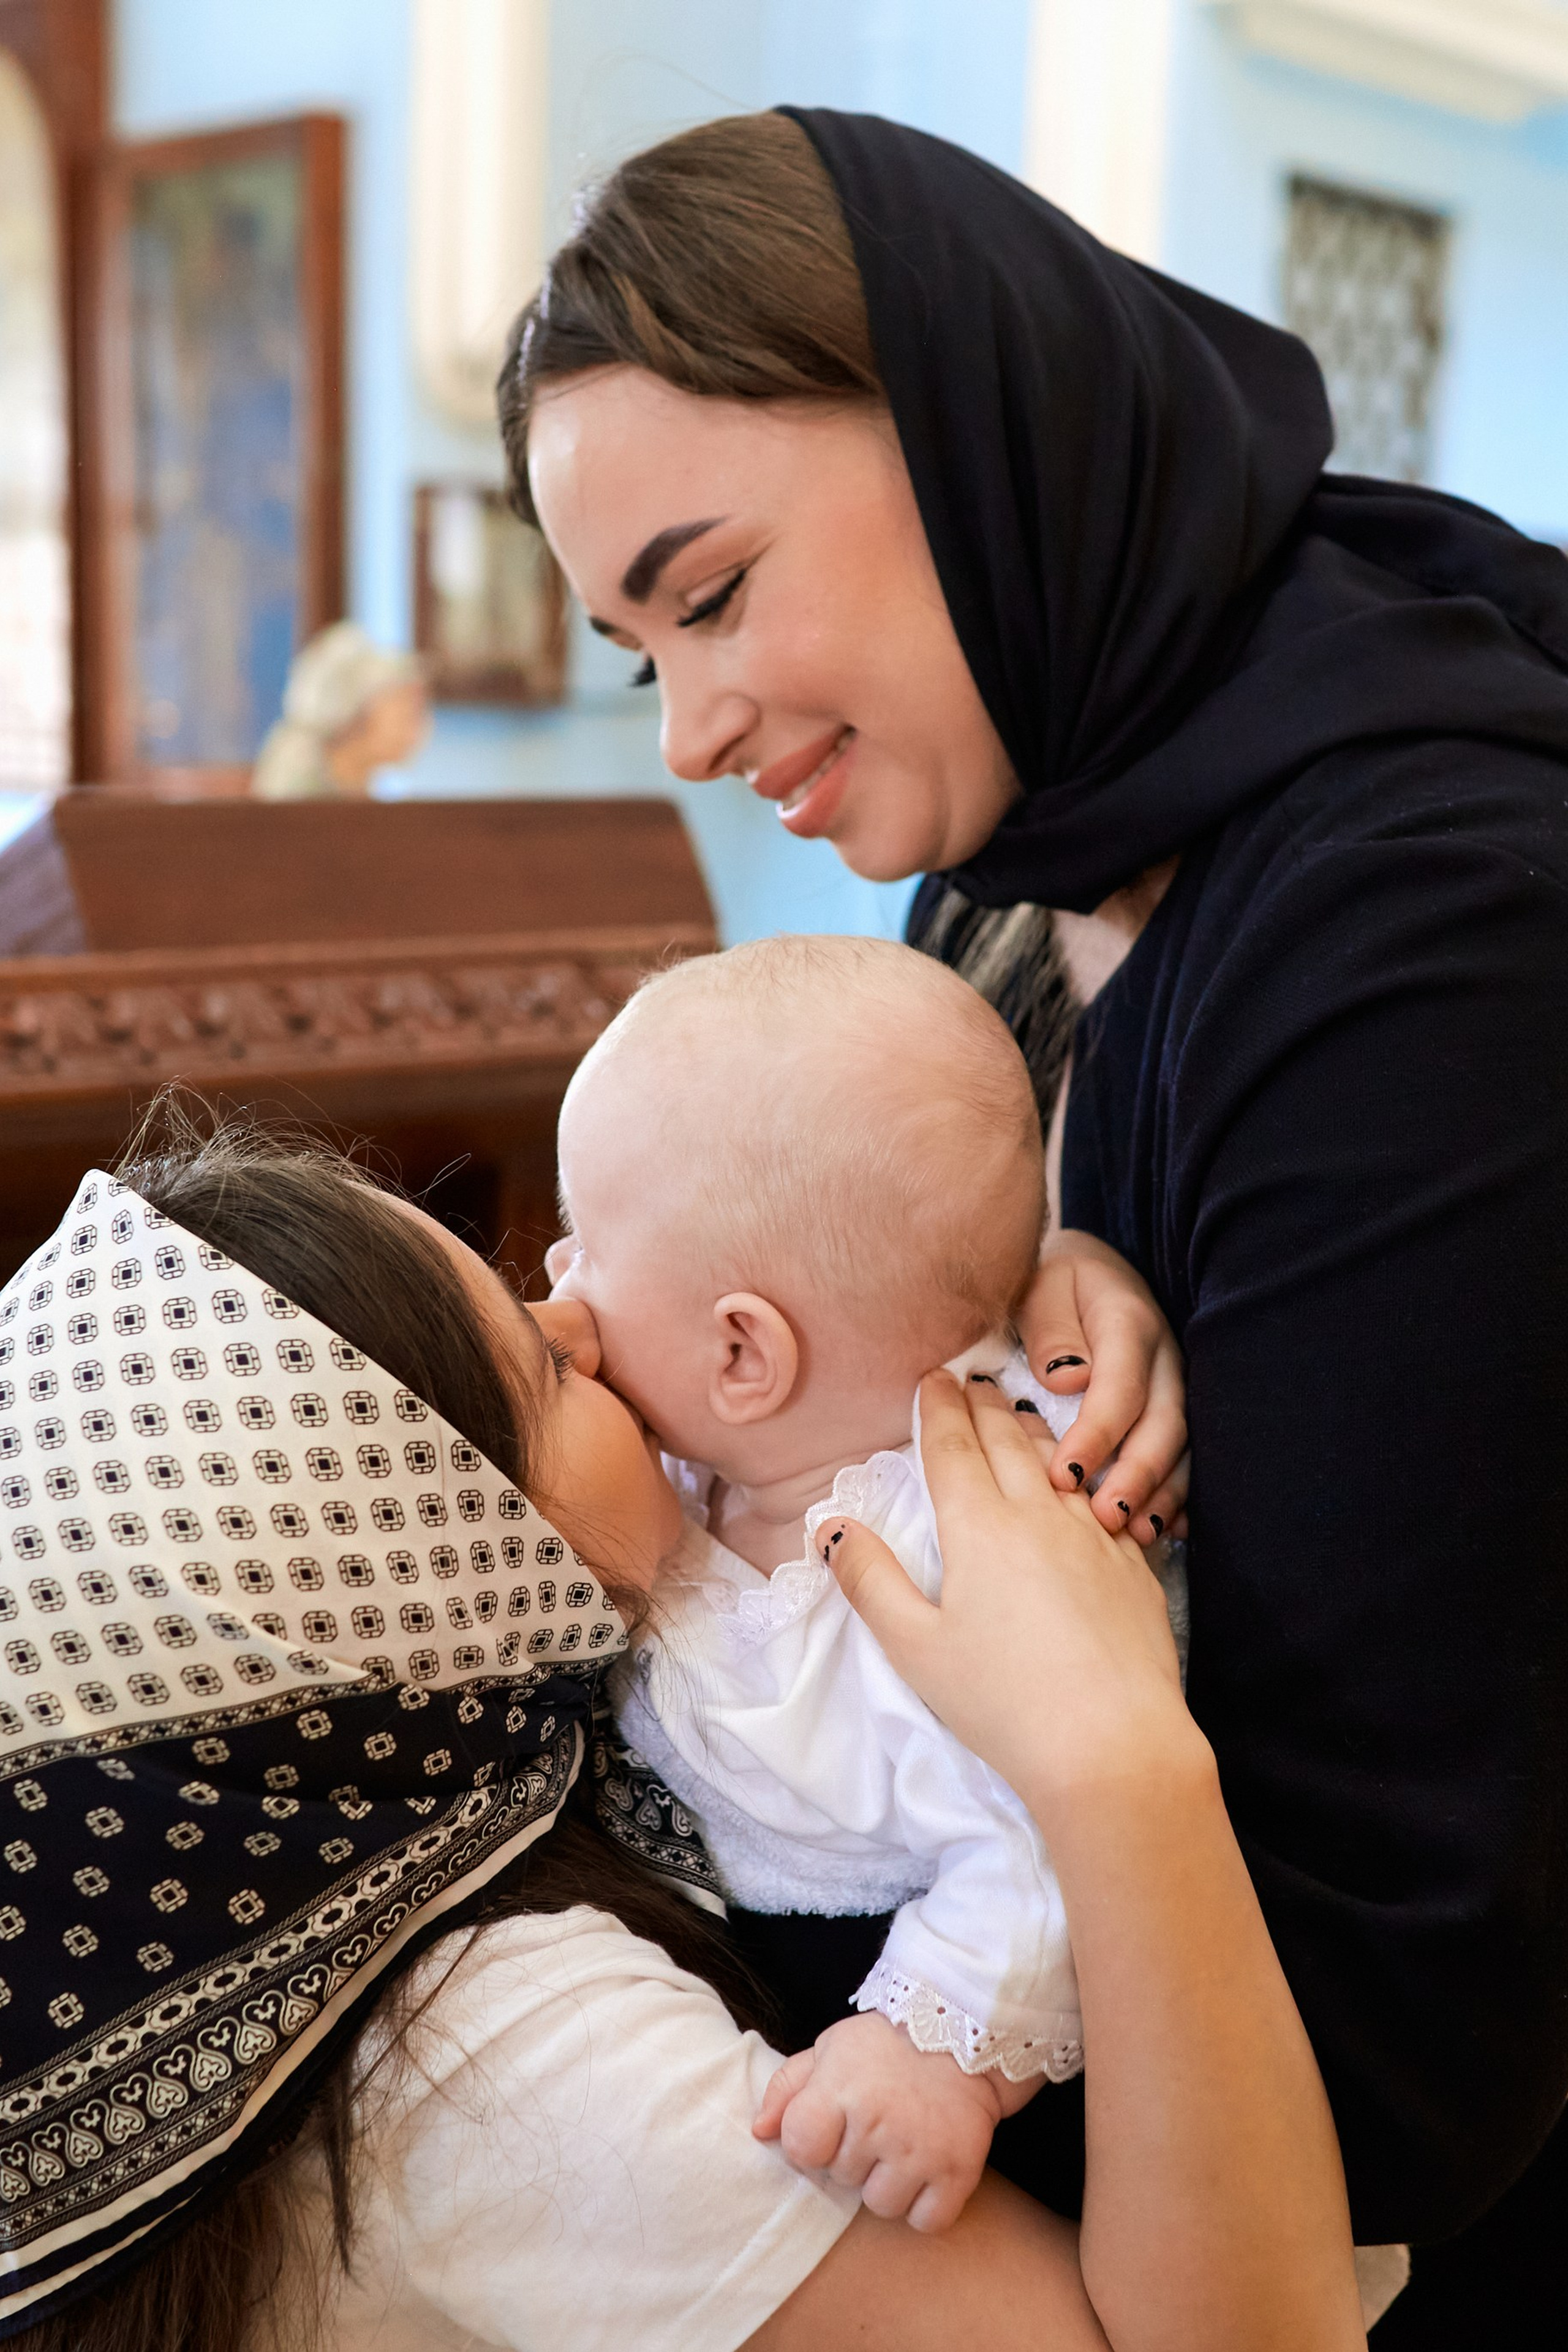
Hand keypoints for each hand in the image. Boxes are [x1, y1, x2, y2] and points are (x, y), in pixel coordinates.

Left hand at [753, 2011, 1028, 2233]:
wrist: (964, 2034)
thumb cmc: (886, 2046)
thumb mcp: (831, 2049)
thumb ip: (788, 2088)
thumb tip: (759, 2132)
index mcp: (841, 2087)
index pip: (800, 2146)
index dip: (810, 2142)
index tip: (830, 2125)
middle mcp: (879, 2121)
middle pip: (842, 2177)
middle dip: (854, 2157)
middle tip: (877, 2124)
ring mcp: (920, 2150)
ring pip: (881, 2205)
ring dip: (888, 2183)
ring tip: (902, 2145)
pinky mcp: (957, 2172)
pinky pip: (925, 2221)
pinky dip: (925, 2204)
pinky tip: (927, 2168)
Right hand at [819, 1371, 1194, 1809]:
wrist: (1114, 1745)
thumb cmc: (1004, 1703)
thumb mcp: (915, 1648)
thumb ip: (870, 1581)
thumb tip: (829, 1528)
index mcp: (979, 1528)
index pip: (953, 1446)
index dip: (939, 1407)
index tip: (933, 1377)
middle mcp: (1039, 1516)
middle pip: (1006, 1441)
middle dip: (983, 1404)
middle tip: (971, 1379)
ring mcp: (1094, 1537)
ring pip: (1058, 1463)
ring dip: (1032, 1431)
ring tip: (1018, 1414)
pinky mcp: (1133, 1567)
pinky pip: (1103, 1500)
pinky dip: (1081, 1476)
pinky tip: (1079, 1485)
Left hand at [1018, 1230, 1186, 1542]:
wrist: (1087, 1272)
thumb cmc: (1053, 1284)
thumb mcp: (1042, 1287)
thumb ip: (1051, 1328)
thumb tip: (1067, 1377)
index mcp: (1129, 1322)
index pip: (1120, 1385)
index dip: (1097, 1434)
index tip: (1064, 1475)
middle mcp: (1164, 1357)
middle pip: (1164, 1422)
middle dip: (1138, 1474)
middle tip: (1105, 1517)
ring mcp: (1177, 1385)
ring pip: (1183, 1446)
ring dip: (1162, 1493)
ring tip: (1136, 1536)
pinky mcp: (1177, 1408)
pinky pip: (1188, 1456)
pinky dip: (1179, 1496)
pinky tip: (1164, 1531)